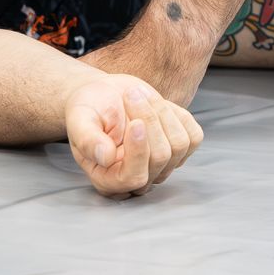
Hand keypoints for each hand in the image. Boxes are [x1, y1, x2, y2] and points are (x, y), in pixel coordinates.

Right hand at [64, 73, 204, 197]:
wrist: (104, 96)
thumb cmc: (89, 109)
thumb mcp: (79, 119)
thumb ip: (87, 139)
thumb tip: (106, 157)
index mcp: (108, 179)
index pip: (135, 177)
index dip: (139, 151)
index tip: (136, 122)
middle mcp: (138, 179)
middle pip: (160, 157)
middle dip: (148, 119)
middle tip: (130, 95)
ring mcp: (162, 167)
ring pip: (179, 145)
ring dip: (161, 112)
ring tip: (139, 96)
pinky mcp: (180, 150)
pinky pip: (194, 136)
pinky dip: (177, 114)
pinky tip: (156, 106)